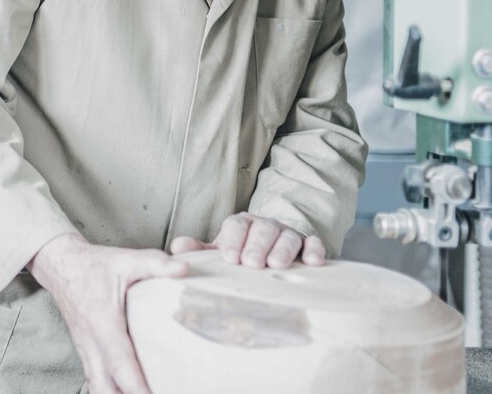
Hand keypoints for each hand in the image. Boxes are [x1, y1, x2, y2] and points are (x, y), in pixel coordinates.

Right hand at [27, 233, 187, 393]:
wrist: (60, 265)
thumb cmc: (91, 265)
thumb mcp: (125, 260)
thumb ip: (154, 264)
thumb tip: (184, 269)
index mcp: (102, 322)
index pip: (119, 362)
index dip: (136, 385)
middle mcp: (91, 342)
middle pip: (104, 388)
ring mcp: (86, 350)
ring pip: (98, 387)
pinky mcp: (86, 351)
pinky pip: (96, 380)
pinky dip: (110, 390)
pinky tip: (127, 391)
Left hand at [168, 212, 325, 269]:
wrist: (270, 253)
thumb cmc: (240, 255)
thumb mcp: (220, 253)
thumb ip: (199, 251)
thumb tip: (177, 248)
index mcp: (241, 224)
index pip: (236, 226)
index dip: (233, 241)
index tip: (230, 258)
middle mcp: (265, 226)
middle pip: (263, 229)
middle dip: (257, 246)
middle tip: (252, 264)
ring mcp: (288, 233)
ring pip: (288, 236)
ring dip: (282, 250)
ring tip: (277, 266)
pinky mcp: (308, 244)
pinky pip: (314, 243)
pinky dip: (315, 250)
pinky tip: (313, 262)